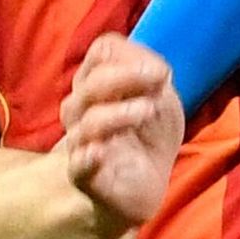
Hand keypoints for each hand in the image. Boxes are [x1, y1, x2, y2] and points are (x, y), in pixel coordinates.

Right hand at [59, 33, 182, 238]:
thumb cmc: (149, 135)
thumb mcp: (161, 99)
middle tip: (159, 82)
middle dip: (125, 77)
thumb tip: (151, 66)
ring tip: (148, 110)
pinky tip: (99, 151)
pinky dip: (87, 157)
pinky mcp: (85, 177)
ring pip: (88, 121)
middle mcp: (82, 109)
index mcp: (98, 84)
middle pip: (89, 84)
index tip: (162, 73)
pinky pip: (77, 166)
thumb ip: (154, 78)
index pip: (101, 53)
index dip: (130, 56)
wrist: (146, 184)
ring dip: (119, 113)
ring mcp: (81, 143)